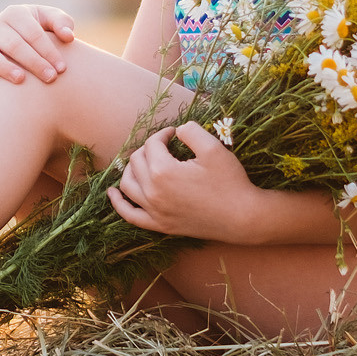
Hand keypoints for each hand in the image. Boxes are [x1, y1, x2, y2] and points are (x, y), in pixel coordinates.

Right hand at [0, 4, 76, 84]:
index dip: (48, 50)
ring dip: (4, 67)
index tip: (62, 68)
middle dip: (33, 62)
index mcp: (15, 13)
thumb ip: (62, 23)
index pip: (33, 32)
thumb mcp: (50, 21)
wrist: (15, 39)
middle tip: (50, 78)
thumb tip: (68, 36)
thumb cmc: (38, 30)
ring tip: (21, 80)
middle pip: (14, 44)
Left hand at [107, 122, 263, 242]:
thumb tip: (177, 130)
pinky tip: (113, 193)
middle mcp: (153, 193)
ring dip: (132, 169)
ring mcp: (155, 212)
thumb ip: (190, 131)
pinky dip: (119, 203)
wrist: (243, 217)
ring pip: (128, 184)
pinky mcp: (160, 226)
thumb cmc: (230, 181)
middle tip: (166, 146)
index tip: (175, 134)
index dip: (163, 134)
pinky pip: (130, 215)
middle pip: (137, 161)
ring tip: (145, 160)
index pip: (152, 144)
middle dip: (149, 149)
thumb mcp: (213, 148)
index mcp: (163, 172)